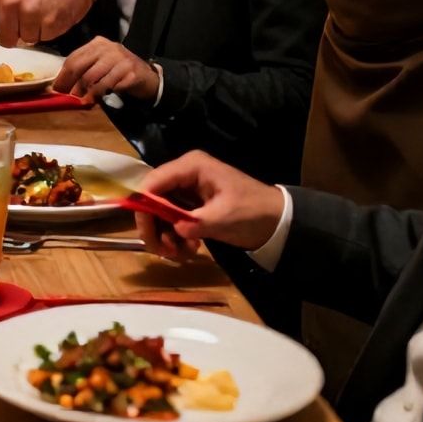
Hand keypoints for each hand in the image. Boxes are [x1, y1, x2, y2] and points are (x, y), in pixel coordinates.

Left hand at [0, 0, 93, 47]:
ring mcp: (30, 14)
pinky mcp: (50, 23)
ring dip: (34, 31)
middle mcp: (10, 2)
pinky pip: (45, 38)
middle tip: (26, 19)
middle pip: (4, 39)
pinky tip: (54, 11)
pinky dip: (49, 30)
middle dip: (14, 34)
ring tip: (43, 9)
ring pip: (26, 40)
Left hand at [53, 36, 157, 100]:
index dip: (63, 75)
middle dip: (71, 83)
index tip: (56, 88)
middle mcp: (109, 48)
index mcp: (98, 43)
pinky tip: (95, 100)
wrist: (146, 77)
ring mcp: (121, 59)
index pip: (74, 57)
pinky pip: (109, 86)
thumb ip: (84, 68)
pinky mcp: (131, 73)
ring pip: (93, 78)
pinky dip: (100, 95)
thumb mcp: (100, 64)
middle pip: (81, 67)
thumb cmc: (118, 70)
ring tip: (81, 100)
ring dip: (84, 92)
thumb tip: (60, 84)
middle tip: (66, 96)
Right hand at [131, 151, 285, 260]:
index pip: (154, 182)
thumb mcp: (226, 217)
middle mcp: (183, 175)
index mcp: (191, 167)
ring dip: (165, 236)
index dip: (144, 205)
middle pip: (152, 198)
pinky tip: (189, 250)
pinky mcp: (190, 206)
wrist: (278, 221)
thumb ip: (197, 222)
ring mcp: (186, 190)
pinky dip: (175, 237)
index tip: (146, 231)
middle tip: (161, 250)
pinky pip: (171, 220)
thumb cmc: (253, 212)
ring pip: (159, 213)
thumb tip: (175, 229)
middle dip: (154, 226)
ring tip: (180, 254)